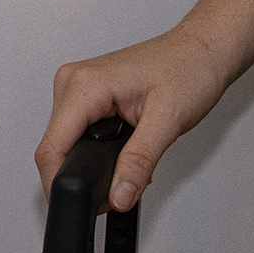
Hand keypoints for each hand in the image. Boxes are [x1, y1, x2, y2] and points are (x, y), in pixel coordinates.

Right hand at [34, 25, 234, 216]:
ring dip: (92, 163)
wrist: (203, 50)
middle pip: (55, 150)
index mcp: (84, 84)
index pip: (51, 149)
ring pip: (66, 144)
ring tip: (130, 157)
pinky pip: (78, 132)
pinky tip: (123, 146)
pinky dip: (97, 149)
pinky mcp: (87, 93)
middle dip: (85, 176)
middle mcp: (74, 81)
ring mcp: (78, 86)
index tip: (87, 203)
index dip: (63, 185)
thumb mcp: (168, 121)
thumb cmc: (190, 69)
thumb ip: (139, 163)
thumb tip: (119, 195)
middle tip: (124, 182)